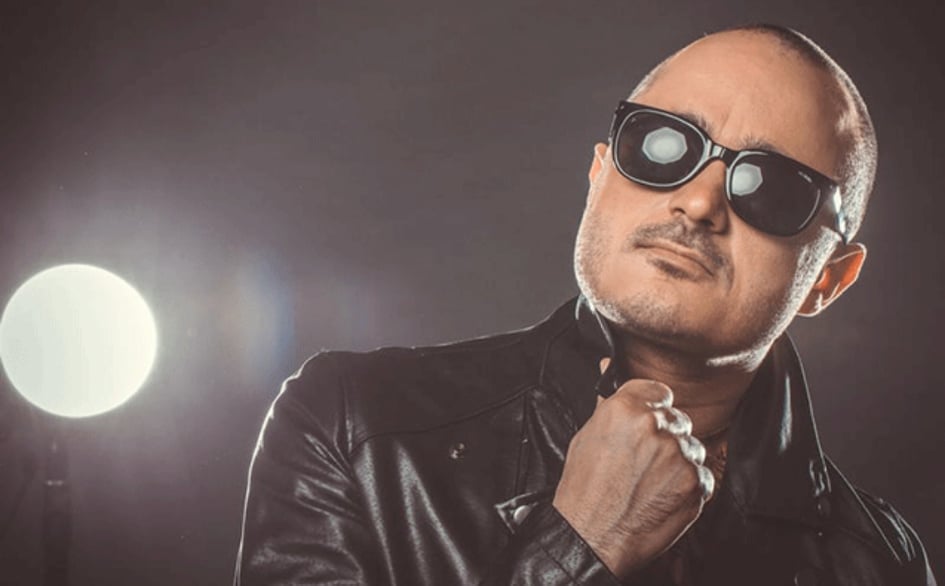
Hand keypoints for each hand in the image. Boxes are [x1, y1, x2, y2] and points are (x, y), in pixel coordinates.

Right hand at [552, 359, 714, 577]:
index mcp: (626, 408)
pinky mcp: (696, 483)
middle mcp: (656, 426)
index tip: (646, 424)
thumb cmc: (584, 491)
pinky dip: (686, 486)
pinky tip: (661, 496)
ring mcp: (679, 455)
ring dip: (677, 461)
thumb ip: (609, 403)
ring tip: (649, 482)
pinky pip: (701, 474)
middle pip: (677, 419)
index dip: (652, 409)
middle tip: (642, 462)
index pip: (658, 391)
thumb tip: (610, 367)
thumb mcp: (586, 437)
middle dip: (664, 438)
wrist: (592, 538)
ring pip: (691, 447)